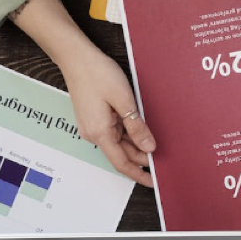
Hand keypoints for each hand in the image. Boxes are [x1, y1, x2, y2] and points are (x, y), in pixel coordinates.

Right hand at [60, 40, 155, 186]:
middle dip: (142, 158)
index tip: (154, 182)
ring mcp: (93, 126)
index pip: (122, 163)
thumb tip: (149, 148)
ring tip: (157, 143)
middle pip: (122, 153)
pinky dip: (129, 133)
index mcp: (100, 133)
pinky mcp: (95, 118)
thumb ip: (137, 126)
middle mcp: (94, 133)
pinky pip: (115, 131)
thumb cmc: (97, 74)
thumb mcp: (124, 100)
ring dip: (137, 144)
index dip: (139, 174)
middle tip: (165, 160)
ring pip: (119, 142)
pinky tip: (142, 128)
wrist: (76, 57)